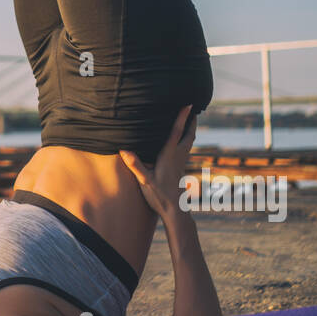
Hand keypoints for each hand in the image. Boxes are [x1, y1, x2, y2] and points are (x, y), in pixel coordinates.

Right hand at [119, 104, 195, 218]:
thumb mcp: (145, 181)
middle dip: (191, 120)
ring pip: (189, 141)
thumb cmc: (160, 196)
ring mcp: (181, 162)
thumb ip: (136, 165)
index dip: (182, 118)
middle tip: (193, 107)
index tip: (188, 104)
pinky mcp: (180, 168)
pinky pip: (186, 148)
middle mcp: (178, 156)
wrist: (175, 211)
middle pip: (189, 134)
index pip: (176, 132)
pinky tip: (182, 140)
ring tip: (190, 118)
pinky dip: (186, 138)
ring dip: (190, 128)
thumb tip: (123, 149)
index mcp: (169, 156)